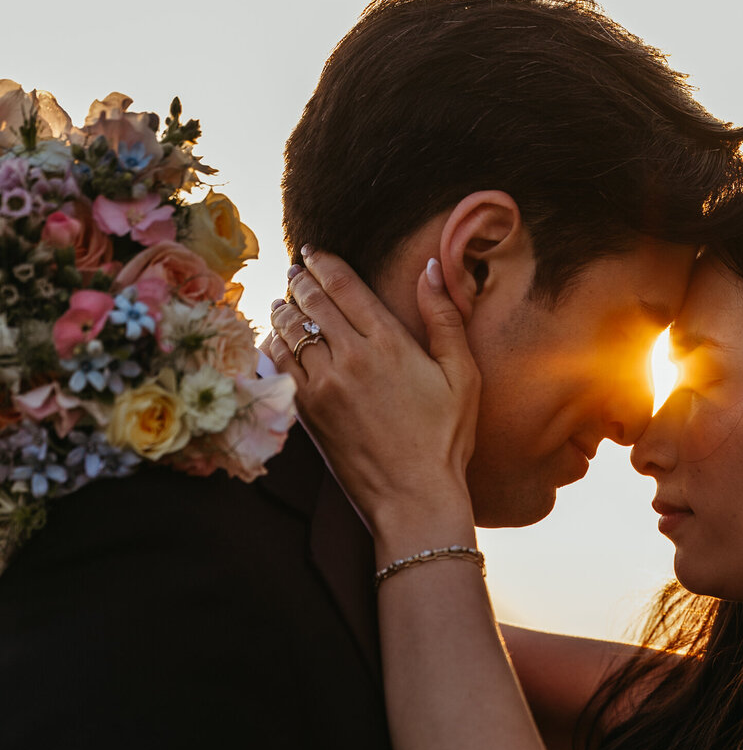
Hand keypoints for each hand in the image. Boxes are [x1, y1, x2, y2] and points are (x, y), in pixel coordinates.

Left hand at [264, 251, 479, 539]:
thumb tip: (430, 268)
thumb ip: (444, 318)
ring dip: (283, 309)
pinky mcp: (307, 411)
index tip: (313, 252)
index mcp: (388, 342)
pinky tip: (277, 340)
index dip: (324, 263)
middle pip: (311, 301)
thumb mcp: (462, 376)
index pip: (344, 285)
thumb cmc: (446, 439)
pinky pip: (278, 364)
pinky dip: (273, 345)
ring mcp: (323, 384)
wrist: (414, 496)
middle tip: (295, 270)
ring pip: (289, 330)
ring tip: (283, 301)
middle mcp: (350, 357)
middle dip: (300, 280)